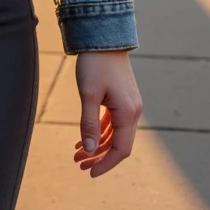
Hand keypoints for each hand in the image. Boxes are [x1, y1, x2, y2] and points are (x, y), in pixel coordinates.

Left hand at [73, 50, 141, 177]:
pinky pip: (113, 123)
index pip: (120, 150)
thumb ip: (89, 123)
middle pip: (118, 144)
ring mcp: (129, 105)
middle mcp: (133, 111)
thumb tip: (89, 150)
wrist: (103, 36)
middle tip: (78, 164)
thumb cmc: (94, 64)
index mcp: (127, 113)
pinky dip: (100, 132)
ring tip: (77, 154)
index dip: (105, 164)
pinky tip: (85, 138)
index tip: (89, 173)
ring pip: (115, 134)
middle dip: (98, 157)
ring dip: (98, 145)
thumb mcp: (88, 94)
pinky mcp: (122, 98)